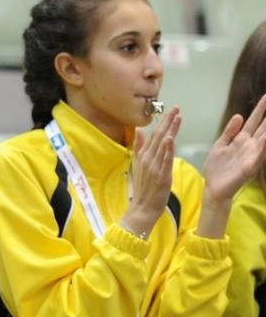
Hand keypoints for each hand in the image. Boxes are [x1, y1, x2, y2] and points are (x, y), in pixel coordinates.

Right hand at [123, 106, 180, 232]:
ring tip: (177, 117)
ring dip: (170, 130)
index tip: (170, 111)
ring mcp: (153, 167)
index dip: (162, 122)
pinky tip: (170, 139)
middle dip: (168, 121)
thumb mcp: (139, 166)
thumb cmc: (143, 189)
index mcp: (143, 156)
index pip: (153, 135)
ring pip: (162, 145)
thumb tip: (140, 131)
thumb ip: (139, 148)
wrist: (142, 208)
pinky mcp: (161, 176)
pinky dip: (167, 149)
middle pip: (158, 136)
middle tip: (176, 108)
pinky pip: (164, 160)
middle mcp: (147, 159)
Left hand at [203, 94, 265, 202]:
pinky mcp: (248, 168)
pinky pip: (257, 157)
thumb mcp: (221, 144)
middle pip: (262, 128)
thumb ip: (229, 131)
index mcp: (241, 140)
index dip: (260, 110)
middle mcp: (249, 146)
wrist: (214, 187)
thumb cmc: (217, 167)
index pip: (253, 121)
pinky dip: (263, 149)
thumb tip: (239, 115)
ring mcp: (250, 156)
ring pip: (263, 140)